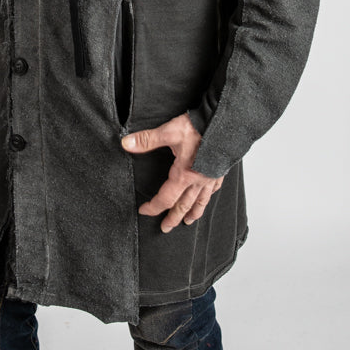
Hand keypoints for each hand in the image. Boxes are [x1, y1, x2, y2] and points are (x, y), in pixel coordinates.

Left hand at [121, 113, 223, 231]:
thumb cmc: (198, 127)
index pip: (165, 198)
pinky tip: (207, 198)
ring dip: (193, 213)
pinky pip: (214, 189)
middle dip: (173, 218)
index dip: (153, 207)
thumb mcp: (169, 131)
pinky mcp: (219, 170)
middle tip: (166, 228)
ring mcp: (210, 177)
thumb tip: (126, 143)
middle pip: (183, 205)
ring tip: (188, 222)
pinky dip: (208, 197)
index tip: (144, 211)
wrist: (223, 121)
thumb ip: (147, 140)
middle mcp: (197, 180)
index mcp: (183, 174)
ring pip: (200, 201)